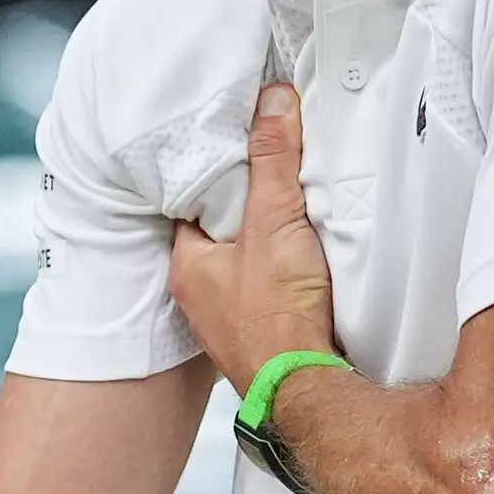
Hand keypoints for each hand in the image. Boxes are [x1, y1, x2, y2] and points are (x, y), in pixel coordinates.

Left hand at [169, 81, 336, 392]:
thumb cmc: (277, 318)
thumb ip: (273, 162)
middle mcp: (200, 295)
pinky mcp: (260, 337)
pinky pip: (266, 292)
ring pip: (244, 264)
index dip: (218, 175)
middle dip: (246, 210)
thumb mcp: (274, 223)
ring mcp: (229, 319)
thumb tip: (271, 103)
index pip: (192, 203)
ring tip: (292, 218)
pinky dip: (282, 277)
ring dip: (266, 245)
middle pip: (221, 233)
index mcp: (188, 265)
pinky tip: (304, 268)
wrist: (305, 390)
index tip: (243, 151)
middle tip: (273, 181)